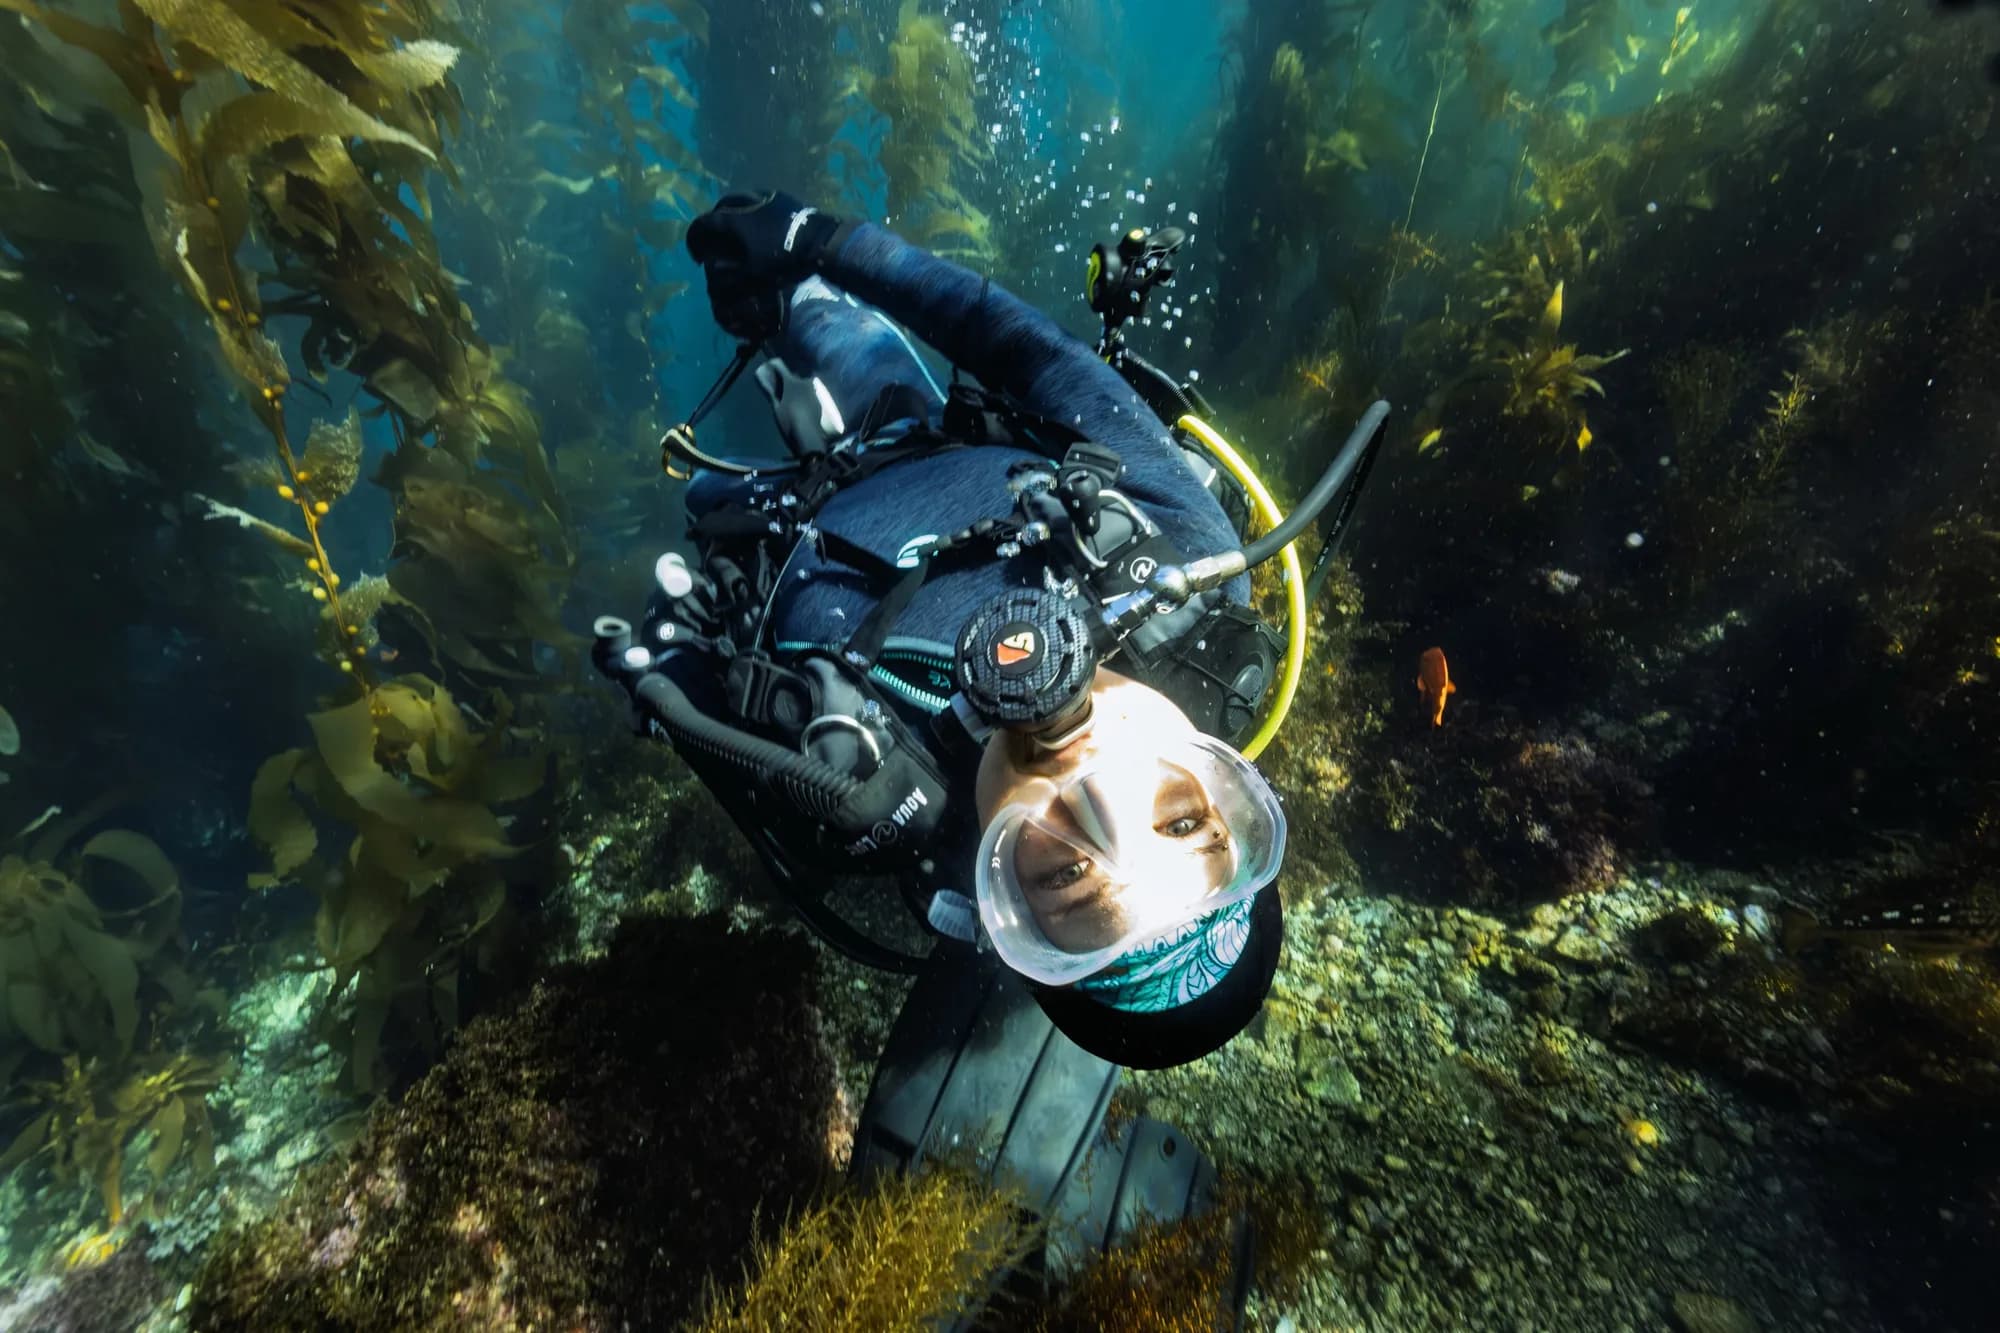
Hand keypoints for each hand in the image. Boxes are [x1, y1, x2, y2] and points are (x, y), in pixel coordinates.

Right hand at [686, 189, 843, 287]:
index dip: (695, 241)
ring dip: (732, 215)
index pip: (702, 225)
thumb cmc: (783, 259)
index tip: (698, 257)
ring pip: (738, 201)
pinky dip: (751, 211)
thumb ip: (729, 276)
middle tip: (715, 241)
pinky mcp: (780, 196)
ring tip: (735, 231)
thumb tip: (714, 281)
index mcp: (731, 220)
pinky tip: (758, 223)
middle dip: (713, 225)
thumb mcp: (753, 274)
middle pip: (718, 210)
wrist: (819, 241)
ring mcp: (763, 196)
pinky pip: (757, 200)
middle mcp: (742, 202)